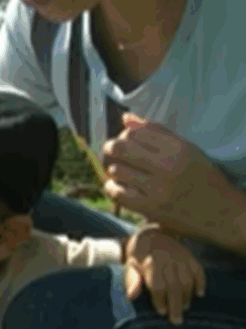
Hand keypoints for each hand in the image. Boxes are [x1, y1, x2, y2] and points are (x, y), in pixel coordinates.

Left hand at [103, 113, 245, 247]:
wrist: (217, 210)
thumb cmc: (199, 175)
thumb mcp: (186, 149)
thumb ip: (156, 132)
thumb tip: (125, 118)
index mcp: (178, 149)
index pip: (140, 132)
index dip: (127, 132)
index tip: (125, 137)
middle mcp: (167, 167)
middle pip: (123, 148)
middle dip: (112, 147)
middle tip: (110, 149)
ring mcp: (157, 189)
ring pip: (117, 170)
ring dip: (113, 167)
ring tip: (117, 168)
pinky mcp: (149, 208)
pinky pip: (117, 193)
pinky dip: (112, 187)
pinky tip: (116, 184)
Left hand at [124, 224, 206, 324]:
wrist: (150, 236)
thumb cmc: (137, 257)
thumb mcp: (129, 267)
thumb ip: (131, 281)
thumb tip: (131, 296)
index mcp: (151, 264)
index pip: (158, 286)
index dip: (160, 300)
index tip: (161, 312)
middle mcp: (168, 261)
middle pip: (174, 286)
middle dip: (175, 304)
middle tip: (176, 320)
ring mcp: (180, 258)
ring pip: (187, 280)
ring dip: (187, 296)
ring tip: (185, 307)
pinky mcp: (189, 256)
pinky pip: (198, 270)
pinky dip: (201, 282)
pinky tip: (200, 293)